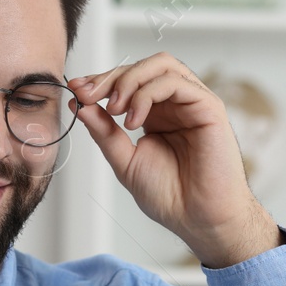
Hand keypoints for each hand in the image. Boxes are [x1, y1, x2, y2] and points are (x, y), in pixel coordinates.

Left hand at [68, 53, 282, 267]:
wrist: (198, 220)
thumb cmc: (171, 197)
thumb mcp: (125, 160)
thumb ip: (104, 131)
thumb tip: (79, 104)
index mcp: (157, 114)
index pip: (129, 81)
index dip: (101, 80)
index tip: (77, 90)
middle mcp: (176, 104)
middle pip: (143, 67)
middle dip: (110, 77)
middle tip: (89, 95)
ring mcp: (194, 103)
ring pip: (161, 65)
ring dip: (129, 80)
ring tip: (114, 109)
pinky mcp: (209, 108)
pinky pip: (176, 83)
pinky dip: (147, 94)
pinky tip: (134, 120)